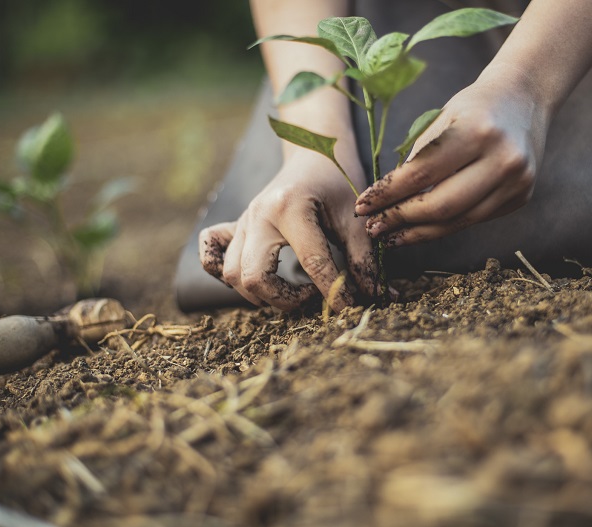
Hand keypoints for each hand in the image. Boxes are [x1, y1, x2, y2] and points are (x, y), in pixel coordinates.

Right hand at [199, 150, 373, 311]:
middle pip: (254, 277)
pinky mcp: (234, 226)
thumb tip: (380, 297)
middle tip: (311, 297)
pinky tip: (251, 277)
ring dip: (261, 293)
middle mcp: (258, 215)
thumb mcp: (355, 219)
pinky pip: (211, 253)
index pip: (311, 263)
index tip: (349, 307)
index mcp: (290, 208)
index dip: (333, 292)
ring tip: (291, 290)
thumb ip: (365, 259)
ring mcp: (242, 221)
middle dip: (284, 299)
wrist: (313, 154)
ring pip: (233, 274)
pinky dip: (222, 271)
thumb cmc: (337, 184)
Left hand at [354, 67, 550, 246]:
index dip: (388, 194)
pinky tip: (420, 229)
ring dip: (419, 233)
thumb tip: (384, 202)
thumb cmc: (472, 107)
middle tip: (374, 227)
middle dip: (401, 219)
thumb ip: (417, 160)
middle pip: (441, 205)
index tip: (362, 205)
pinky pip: (473, 220)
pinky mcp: (520, 197)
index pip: (421, 174)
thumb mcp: (440, 120)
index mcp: (478, 131)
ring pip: (458, 221)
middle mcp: (503, 159)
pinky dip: (443, 226)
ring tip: (391, 236)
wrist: (524, 99)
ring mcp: (517, 182)